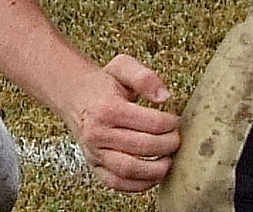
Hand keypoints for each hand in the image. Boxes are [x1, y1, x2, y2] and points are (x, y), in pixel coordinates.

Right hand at [61, 54, 178, 191]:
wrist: (75, 95)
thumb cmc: (103, 82)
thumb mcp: (123, 66)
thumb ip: (145, 77)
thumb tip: (164, 96)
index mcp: (107, 107)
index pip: (148, 122)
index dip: (169, 123)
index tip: (176, 120)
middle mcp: (97, 132)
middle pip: (141, 146)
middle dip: (166, 145)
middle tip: (177, 140)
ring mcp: (94, 152)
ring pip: (128, 169)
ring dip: (154, 169)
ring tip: (169, 161)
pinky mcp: (94, 166)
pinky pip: (117, 183)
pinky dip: (138, 185)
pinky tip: (152, 176)